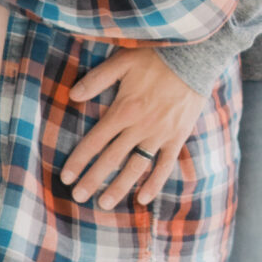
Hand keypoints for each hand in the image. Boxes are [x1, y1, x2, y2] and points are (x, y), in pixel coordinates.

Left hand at [63, 44, 207, 208]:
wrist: (194, 58)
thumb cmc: (155, 57)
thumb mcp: (122, 61)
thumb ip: (97, 79)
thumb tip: (72, 95)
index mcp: (123, 110)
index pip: (95, 141)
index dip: (79, 160)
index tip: (67, 177)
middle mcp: (139, 127)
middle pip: (112, 159)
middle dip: (93, 180)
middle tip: (79, 198)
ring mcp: (159, 135)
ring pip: (136, 167)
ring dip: (119, 187)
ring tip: (105, 204)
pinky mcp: (177, 137)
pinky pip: (165, 165)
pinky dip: (155, 182)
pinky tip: (143, 198)